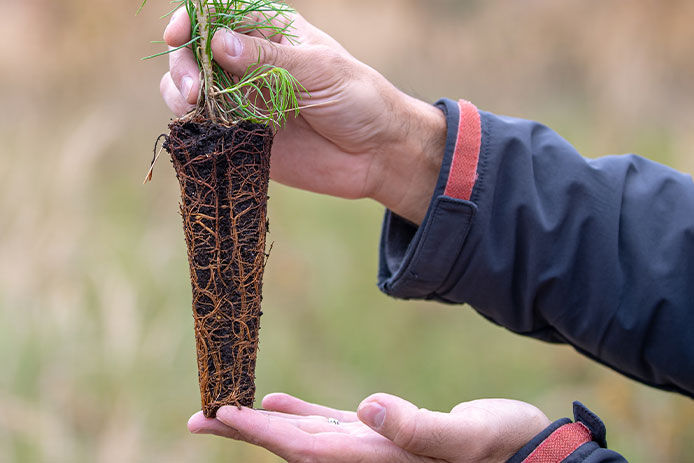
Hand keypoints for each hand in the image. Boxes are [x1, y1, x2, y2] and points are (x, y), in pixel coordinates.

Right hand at [160, 7, 446, 223]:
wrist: (377, 154)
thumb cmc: (359, 100)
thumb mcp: (319, 71)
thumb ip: (268, 59)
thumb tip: (217, 42)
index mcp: (272, 32)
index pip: (219, 15)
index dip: (192, 21)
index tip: (179, 36)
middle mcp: (251, 62)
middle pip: (196, 51)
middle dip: (184, 64)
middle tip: (196, 89)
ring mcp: (245, 99)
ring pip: (193, 87)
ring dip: (181, 93)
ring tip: (195, 107)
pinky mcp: (244, 135)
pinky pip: (206, 125)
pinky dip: (193, 124)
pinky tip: (199, 126)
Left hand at [187, 392, 551, 461]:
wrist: (526, 454)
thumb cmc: (504, 447)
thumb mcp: (463, 436)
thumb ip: (416, 427)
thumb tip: (368, 405)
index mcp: (377, 457)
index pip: (304, 448)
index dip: (259, 432)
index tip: (217, 416)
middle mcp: (366, 456)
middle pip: (291, 445)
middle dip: (244, 430)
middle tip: (196, 420)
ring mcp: (372, 446)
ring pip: (306, 433)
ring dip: (265, 421)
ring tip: (227, 410)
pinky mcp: (383, 434)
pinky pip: (331, 424)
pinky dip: (302, 413)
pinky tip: (281, 401)